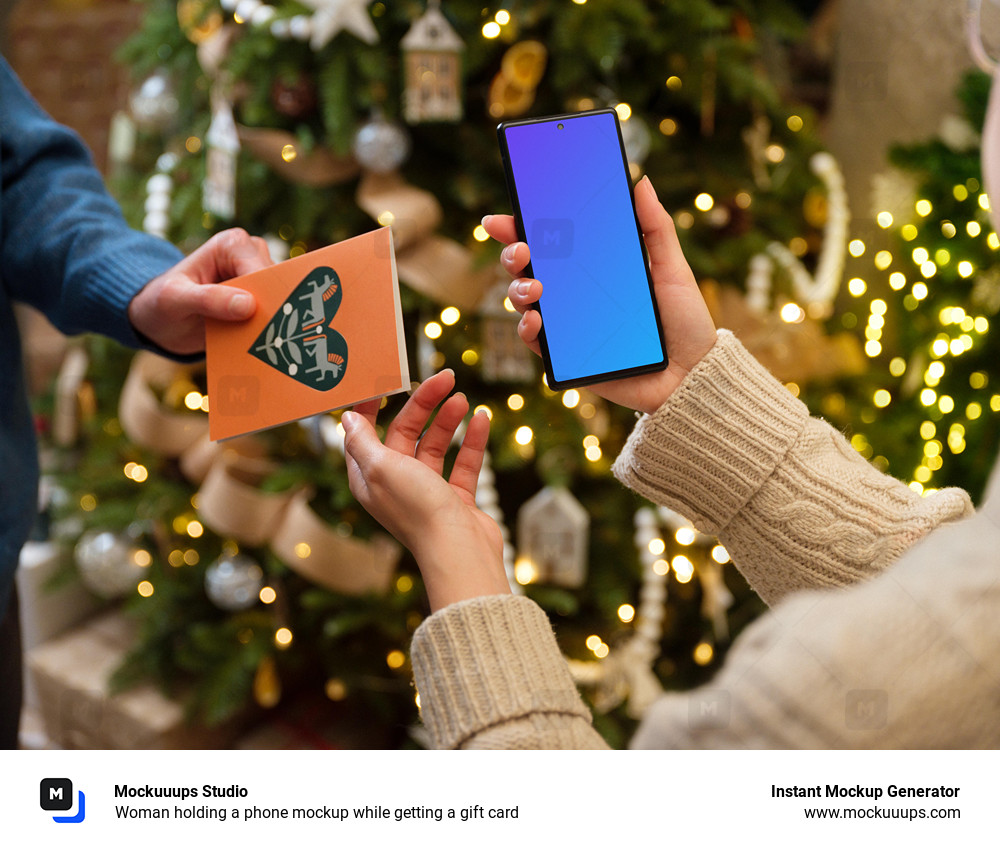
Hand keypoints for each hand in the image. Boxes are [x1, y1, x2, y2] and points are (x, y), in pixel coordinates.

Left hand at [127, 228, 272, 354]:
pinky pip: (275, 318)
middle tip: (268, 340)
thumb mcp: (175, 300)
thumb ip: (208, 300)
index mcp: (233, 245)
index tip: (266, 327)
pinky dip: (269, 334)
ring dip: (273, 326)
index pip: (261, 272)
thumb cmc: (161, 302)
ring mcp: (259, 281)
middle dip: (273, 313)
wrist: (160, 321)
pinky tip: (262, 349)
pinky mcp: (261, 302)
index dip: (266, 299)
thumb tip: (248, 305)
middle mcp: (251, 257)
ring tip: (264, 347)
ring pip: (281, 304)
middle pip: (277, 287)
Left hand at [341, 370, 509, 612]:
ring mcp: (426, 491)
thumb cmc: (417, 509)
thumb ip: (362, 440)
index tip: (389, 379)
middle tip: (445, 379)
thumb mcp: (381, 466)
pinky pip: (462, 463)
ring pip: (435, 445)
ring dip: (448, 420)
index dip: (374, 404)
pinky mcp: (454, 499)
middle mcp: (395, 483)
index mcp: (368, 477)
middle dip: (424, 405)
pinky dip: (472, 441)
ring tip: (461, 399)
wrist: (459, 551)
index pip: (365, 432)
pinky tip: (482, 419)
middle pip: (406, 432)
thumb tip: (347, 417)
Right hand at [482, 176, 717, 414]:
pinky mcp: (568, 358)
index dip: (522, 227)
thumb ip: (656, 227)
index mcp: (594, 268)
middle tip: (520, 249)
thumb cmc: (684, 322)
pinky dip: (527, 329)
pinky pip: (536, 343)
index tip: (506, 216)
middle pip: (528, 268)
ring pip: (524, 302)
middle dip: (513, 254)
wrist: (694, 374)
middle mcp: (575, 295)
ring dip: (517, 290)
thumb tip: (640, 182)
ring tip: (534, 287)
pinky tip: (534, 320)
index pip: (551, 242)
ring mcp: (568, 326)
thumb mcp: (672, 269)